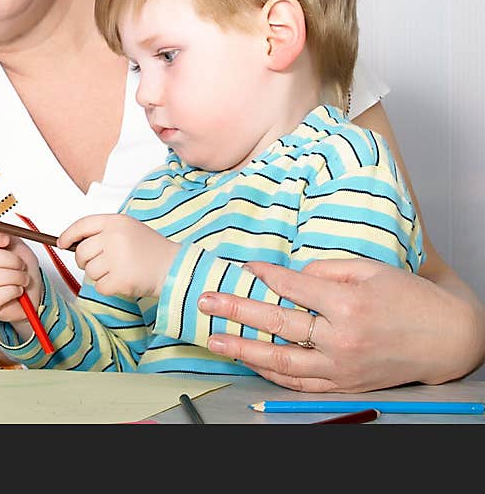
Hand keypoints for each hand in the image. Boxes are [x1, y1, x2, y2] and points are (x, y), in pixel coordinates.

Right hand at [0, 227, 41, 325]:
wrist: (31, 294)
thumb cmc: (22, 271)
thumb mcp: (18, 247)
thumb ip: (9, 235)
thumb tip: (3, 230)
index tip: (7, 240)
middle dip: (12, 261)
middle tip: (22, 266)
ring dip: (16, 277)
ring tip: (22, 280)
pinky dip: (13, 291)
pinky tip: (17, 291)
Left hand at [58, 214, 179, 297]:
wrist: (174, 267)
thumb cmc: (151, 250)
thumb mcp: (128, 229)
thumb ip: (104, 232)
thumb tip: (75, 242)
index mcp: (116, 222)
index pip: (82, 225)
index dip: (68, 235)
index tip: (62, 242)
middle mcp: (114, 237)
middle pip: (82, 252)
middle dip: (84, 261)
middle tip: (99, 264)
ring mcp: (117, 258)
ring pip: (89, 271)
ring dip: (99, 275)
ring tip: (119, 270)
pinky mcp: (120, 279)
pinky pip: (99, 286)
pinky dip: (108, 288)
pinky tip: (123, 281)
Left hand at [197, 258, 484, 392]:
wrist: (446, 339)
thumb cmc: (408, 298)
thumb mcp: (371, 270)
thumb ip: (326, 271)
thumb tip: (289, 278)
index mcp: (348, 304)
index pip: (292, 288)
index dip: (264, 276)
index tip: (241, 269)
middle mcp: (341, 339)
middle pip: (277, 324)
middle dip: (237, 312)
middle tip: (206, 302)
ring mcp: (341, 366)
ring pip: (282, 361)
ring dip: (244, 350)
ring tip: (214, 340)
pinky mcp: (344, 384)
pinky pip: (300, 382)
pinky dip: (272, 373)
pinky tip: (250, 363)